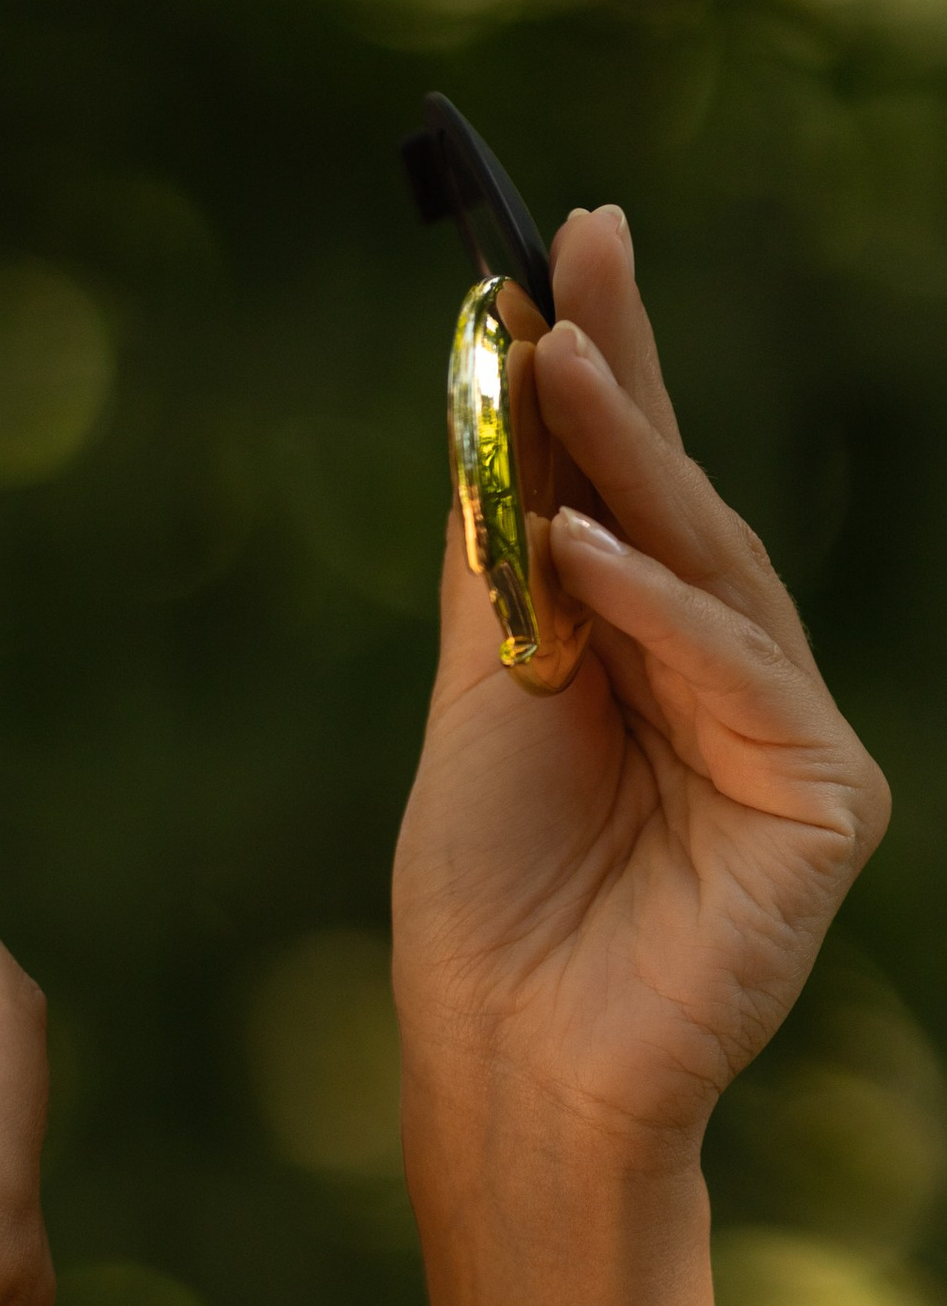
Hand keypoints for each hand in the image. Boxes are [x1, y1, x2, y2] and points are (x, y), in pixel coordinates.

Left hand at [392, 204, 888, 1168]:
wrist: (508, 1065)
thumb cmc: (487, 906)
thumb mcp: (482, 701)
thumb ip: (503, 565)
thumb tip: (494, 398)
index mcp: (651, 654)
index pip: (634, 486)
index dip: (609, 365)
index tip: (569, 240)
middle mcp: (732, 681)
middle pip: (684, 501)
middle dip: (630, 373)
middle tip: (584, 251)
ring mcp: (788, 741)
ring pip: (717, 570)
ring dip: (637, 465)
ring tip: (564, 365)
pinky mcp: (824, 804)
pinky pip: (743, 677)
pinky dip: (664, 613)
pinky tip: (587, 552)